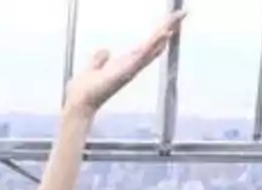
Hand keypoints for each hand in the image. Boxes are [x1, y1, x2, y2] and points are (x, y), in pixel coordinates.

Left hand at [63, 10, 186, 116]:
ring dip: (165, 32)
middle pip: (155, 45)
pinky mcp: (126, 71)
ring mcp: (130, 69)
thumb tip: (105, 51)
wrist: (79, 102)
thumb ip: (99, 59)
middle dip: (168, 28)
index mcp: (125, 64)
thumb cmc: (84, 90)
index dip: (159, 35)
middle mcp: (132, 67)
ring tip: (176, 18)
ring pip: (152, 47)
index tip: (170, 22)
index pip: (147, 46)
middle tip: (182, 14)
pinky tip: (163, 34)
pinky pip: (143, 55)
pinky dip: (153, 44)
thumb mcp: (91, 68)